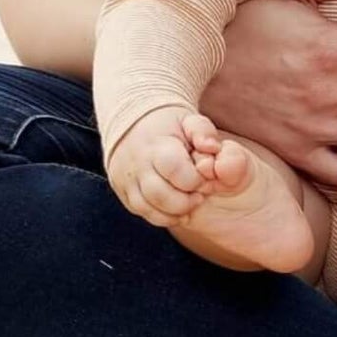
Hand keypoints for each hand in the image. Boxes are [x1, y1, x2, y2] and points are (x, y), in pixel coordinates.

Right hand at [105, 105, 202, 228]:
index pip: (175, 171)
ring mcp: (126, 180)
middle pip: (161, 196)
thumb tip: (213, 149)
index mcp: (156, 146)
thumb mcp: (189, 120)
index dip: (195, 180)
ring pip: (149, 209)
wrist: (132, 124)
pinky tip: (177, 211)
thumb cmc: (168, 125)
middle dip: (186, 202)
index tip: (203, 178)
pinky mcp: (123, 192)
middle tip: (199, 196)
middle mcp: (137, 165)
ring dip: (175, 213)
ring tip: (189, 203)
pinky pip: (141, 212)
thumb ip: (204, 131)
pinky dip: (161, 216)